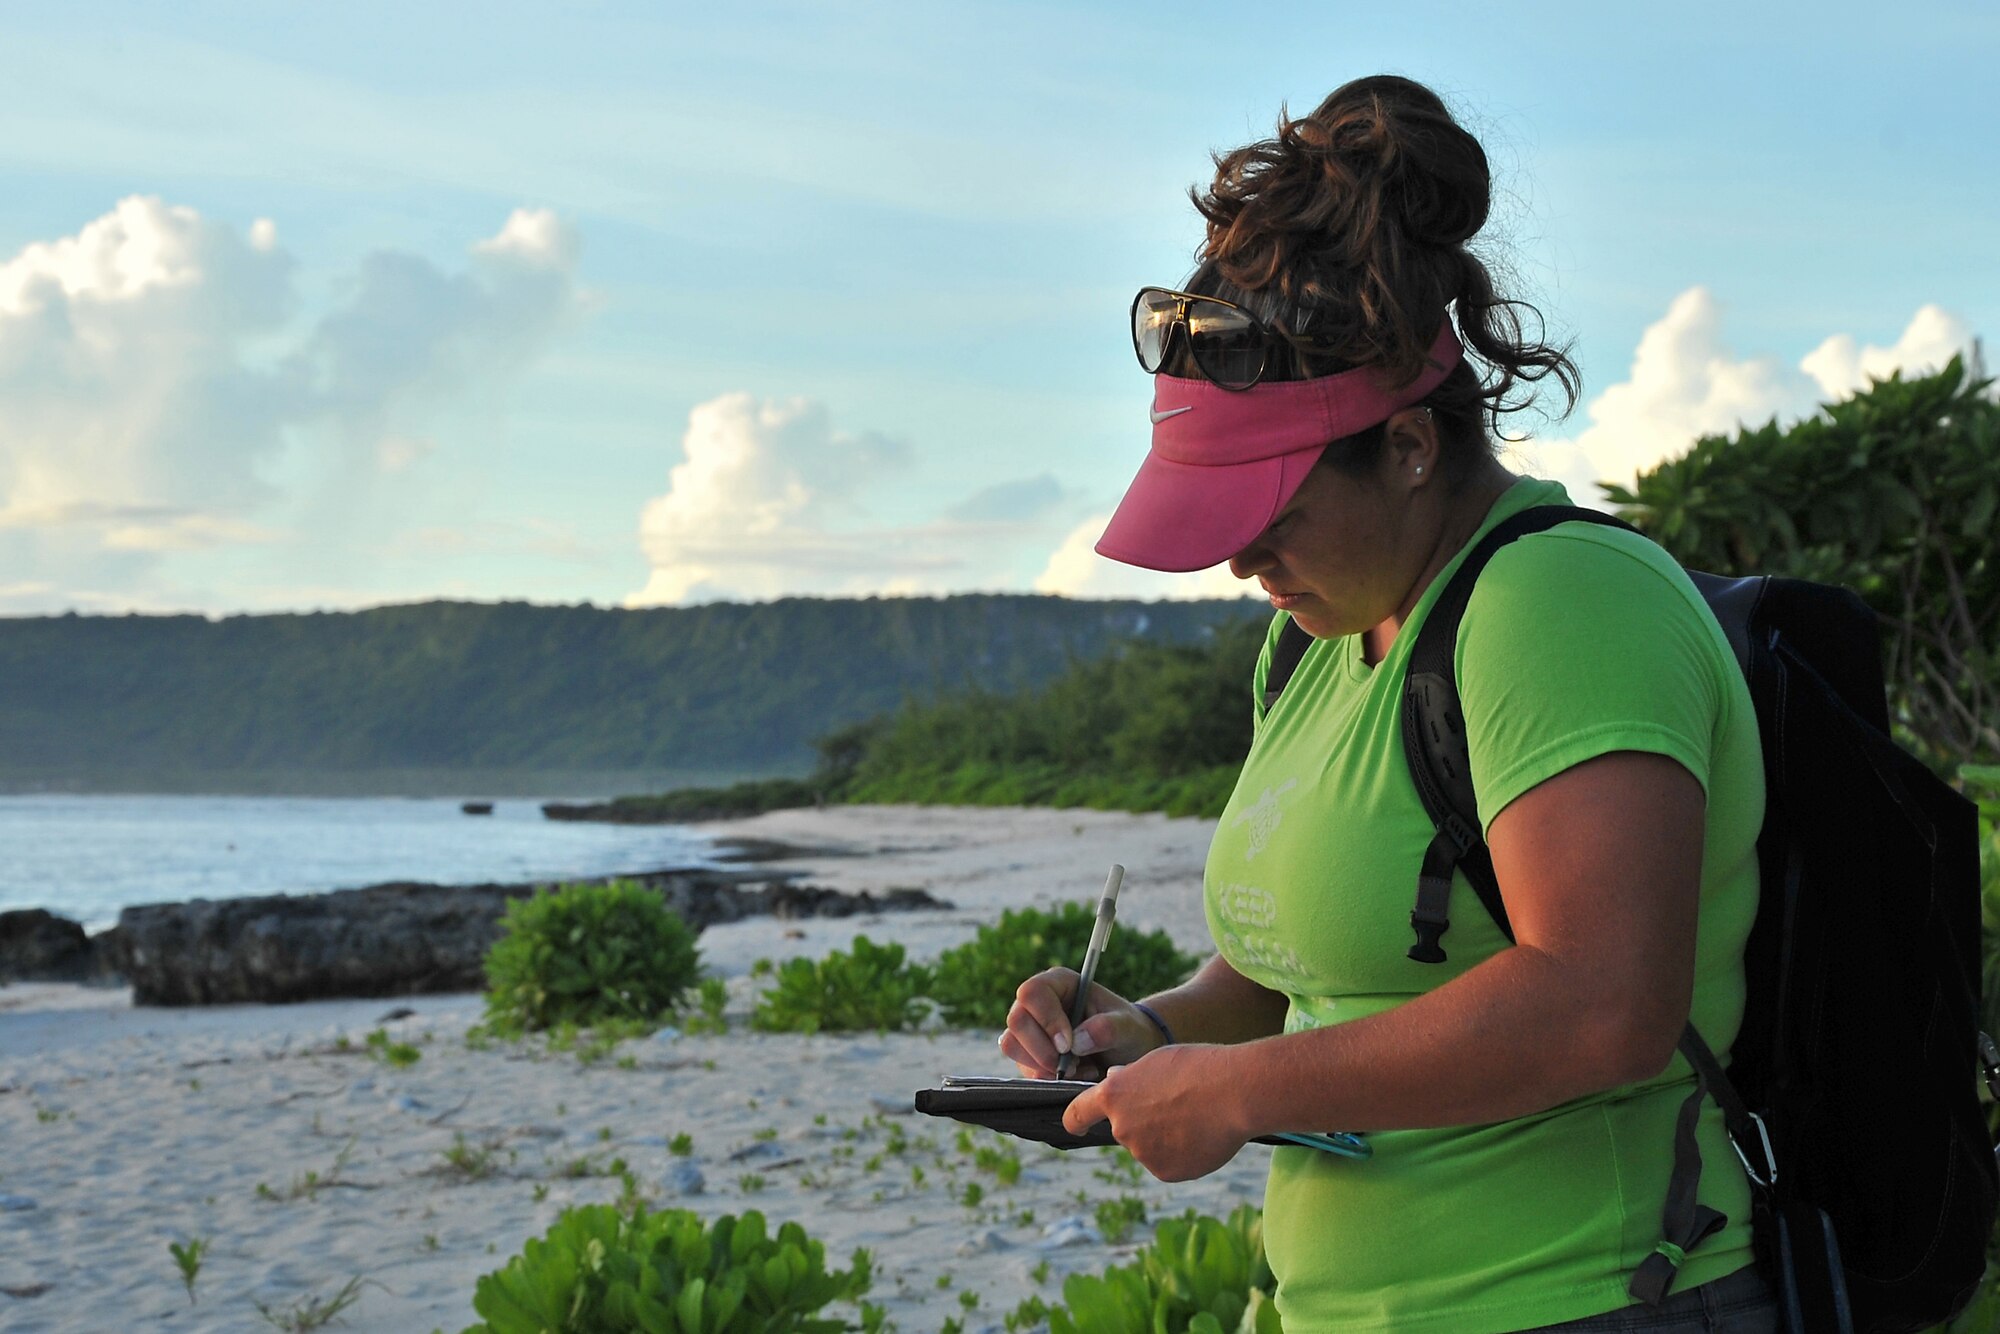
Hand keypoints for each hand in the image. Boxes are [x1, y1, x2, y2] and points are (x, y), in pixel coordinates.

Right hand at [1000, 967, 1166, 1080]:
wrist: (1126, 1052)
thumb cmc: (1128, 1030)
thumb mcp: (1127, 1027)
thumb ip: (1108, 1028)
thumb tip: (1077, 1040)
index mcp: (1060, 983)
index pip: (1033, 993)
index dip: (1047, 1019)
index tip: (1068, 1045)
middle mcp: (1038, 1002)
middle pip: (1017, 1020)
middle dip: (1042, 1049)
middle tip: (1072, 1064)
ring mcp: (1030, 1027)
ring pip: (1012, 1044)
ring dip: (1043, 1065)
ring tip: (1077, 1069)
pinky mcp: (1028, 1052)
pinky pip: (1022, 1066)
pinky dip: (1046, 1077)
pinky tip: (1073, 1074)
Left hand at [1061, 1044, 1249, 1180]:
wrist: (1234, 1093)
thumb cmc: (1198, 1067)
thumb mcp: (1156, 1061)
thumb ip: (1130, 1078)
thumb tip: (1114, 1081)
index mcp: (1114, 1096)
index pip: (1078, 1113)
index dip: (1076, 1120)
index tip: (1076, 1126)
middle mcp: (1122, 1127)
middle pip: (1125, 1128)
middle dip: (1143, 1120)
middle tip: (1176, 1104)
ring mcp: (1142, 1153)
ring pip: (1149, 1146)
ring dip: (1164, 1137)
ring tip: (1195, 1117)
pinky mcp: (1165, 1172)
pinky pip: (1168, 1163)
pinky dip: (1181, 1154)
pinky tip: (1201, 1136)